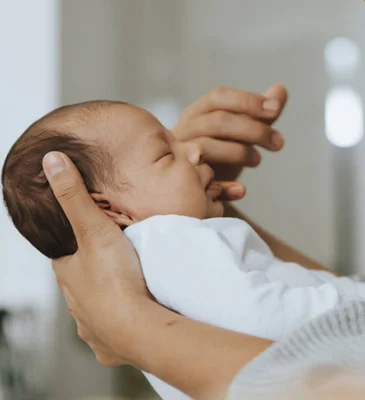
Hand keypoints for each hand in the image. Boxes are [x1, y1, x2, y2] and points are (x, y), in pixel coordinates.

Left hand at [43, 151, 149, 366]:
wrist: (138, 328)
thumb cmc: (116, 279)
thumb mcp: (95, 230)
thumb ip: (75, 196)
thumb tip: (50, 161)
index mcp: (69, 276)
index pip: (64, 258)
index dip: (73, 248)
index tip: (87, 239)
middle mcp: (75, 305)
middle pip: (81, 286)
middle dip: (93, 276)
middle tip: (114, 264)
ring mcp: (92, 329)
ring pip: (95, 312)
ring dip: (107, 302)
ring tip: (127, 291)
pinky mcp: (111, 348)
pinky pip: (112, 336)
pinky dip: (120, 327)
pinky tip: (133, 319)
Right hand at [172, 84, 287, 200]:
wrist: (196, 190)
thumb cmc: (217, 154)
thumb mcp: (238, 132)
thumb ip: (258, 114)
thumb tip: (281, 89)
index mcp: (197, 113)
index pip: (218, 97)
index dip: (247, 101)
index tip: (274, 110)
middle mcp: (184, 131)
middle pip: (217, 122)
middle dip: (252, 129)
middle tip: (278, 142)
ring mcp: (179, 156)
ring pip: (206, 148)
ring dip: (237, 152)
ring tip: (258, 160)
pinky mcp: (181, 184)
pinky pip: (201, 183)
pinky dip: (224, 187)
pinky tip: (242, 191)